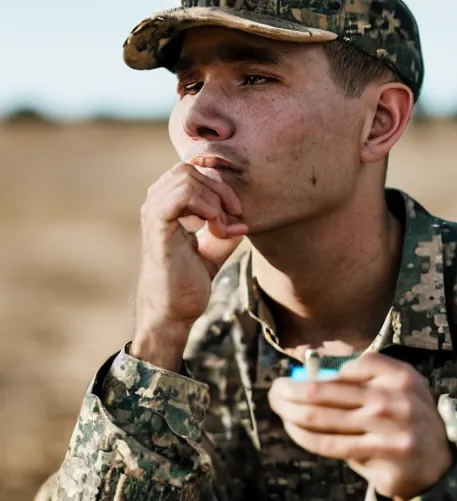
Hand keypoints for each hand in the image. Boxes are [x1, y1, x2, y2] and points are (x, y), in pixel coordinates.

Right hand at [131, 163, 247, 370]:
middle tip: (235, 217)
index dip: (219, 185)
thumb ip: (223, 232)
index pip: (193, 172)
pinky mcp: (156, 226)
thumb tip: (241, 220)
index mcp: (168, 208)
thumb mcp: (212, 253)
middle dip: (221, 189)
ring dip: (214, 199)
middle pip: (191, 169)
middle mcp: (157, 205)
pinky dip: (205, 205)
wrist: (173, 314)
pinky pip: (181, 195)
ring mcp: (154, 213)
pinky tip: (214, 226)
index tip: (237, 212)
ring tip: (222, 227)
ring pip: (186, 176)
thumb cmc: (187, 285)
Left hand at [268, 352, 452, 500]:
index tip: (294, 377)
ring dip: (291, 412)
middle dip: (290, 390)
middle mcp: (394, 400)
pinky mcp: (381, 458)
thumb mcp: (396, 386)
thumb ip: (362, 377)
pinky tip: (293, 428)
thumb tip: (309, 374)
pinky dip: (305, 435)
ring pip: (322, 418)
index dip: (314, 371)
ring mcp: (389, 430)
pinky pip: (331, 444)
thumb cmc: (404, 416)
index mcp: (398, 375)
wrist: (440, 461)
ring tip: (278, 407)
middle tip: (273, 390)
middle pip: (325, 391)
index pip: (347, 367)